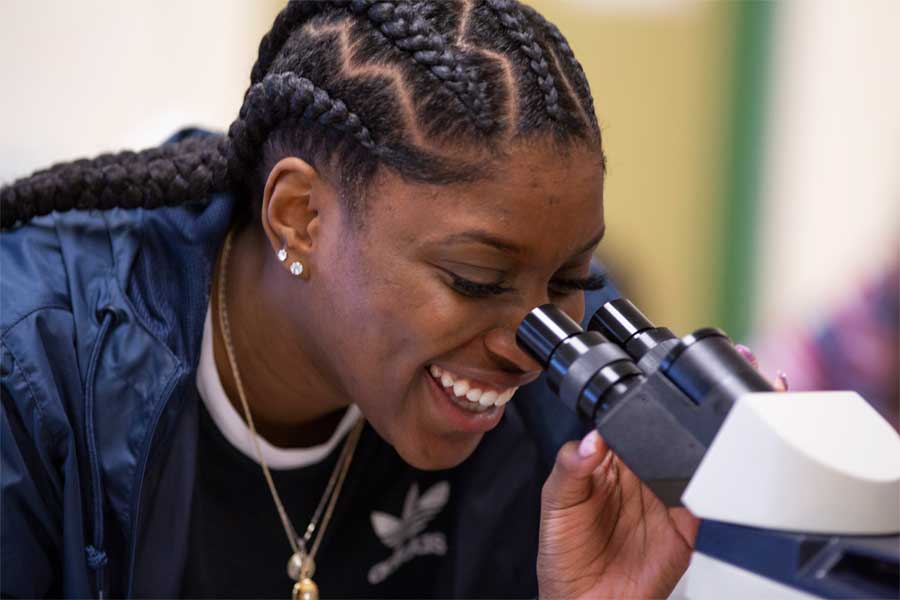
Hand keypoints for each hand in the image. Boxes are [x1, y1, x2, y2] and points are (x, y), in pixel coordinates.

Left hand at [537, 345, 787, 598]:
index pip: (635, 419)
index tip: (659, 381)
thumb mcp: (555, 503)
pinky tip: (722, 469)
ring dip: (716, 439)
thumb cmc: (565, 553)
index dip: (647, 400)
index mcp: (612, 458)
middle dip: (693, 411)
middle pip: (674, 434)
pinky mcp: (689, 527)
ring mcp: (669, 499)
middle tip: (707, 389)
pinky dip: (722, 485)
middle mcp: (644, 474)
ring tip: (725, 421)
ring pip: (700, 459)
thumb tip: (592, 438)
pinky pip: (712, 500)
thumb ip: (571, 467)